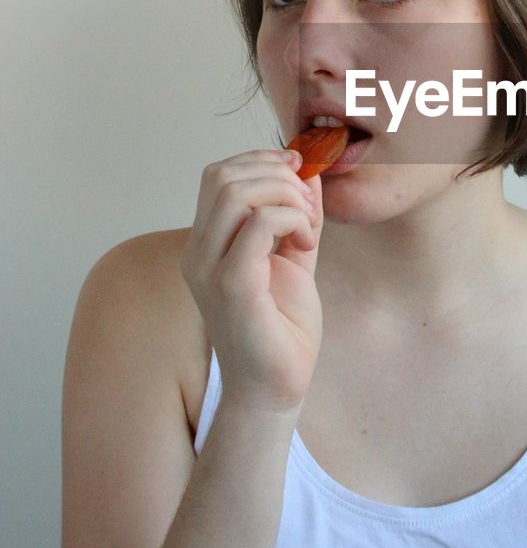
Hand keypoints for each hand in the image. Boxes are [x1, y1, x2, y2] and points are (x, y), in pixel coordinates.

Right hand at [180, 149, 323, 412]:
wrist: (277, 386)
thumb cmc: (282, 328)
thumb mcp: (294, 255)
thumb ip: (298, 214)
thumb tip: (308, 170)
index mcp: (206, 244)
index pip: (218, 175)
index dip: (261, 161)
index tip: (299, 172)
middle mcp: (198, 253)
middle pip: (222, 175)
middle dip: (275, 174)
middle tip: (307, 203)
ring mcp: (209, 269)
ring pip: (234, 192)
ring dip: (284, 194)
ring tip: (307, 224)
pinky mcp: (232, 286)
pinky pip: (258, 224)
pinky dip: (291, 219)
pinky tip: (307, 243)